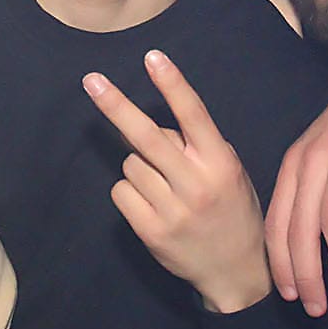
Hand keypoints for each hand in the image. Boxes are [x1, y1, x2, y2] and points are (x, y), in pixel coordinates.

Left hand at [85, 50, 271, 313]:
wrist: (236, 271)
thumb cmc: (231, 210)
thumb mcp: (229, 172)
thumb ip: (197, 147)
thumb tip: (151, 123)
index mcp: (220, 163)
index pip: (194, 115)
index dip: (172, 84)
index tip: (152, 57)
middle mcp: (196, 184)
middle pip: (147, 136)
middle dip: (116, 105)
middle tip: (91, 80)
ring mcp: (172, 210)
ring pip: (131, 163)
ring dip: (138, 166)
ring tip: (164, 187)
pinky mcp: (151, 231)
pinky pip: (121, 192)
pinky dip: (129, 192)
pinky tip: (151, 205)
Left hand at [264, 61, 327, 315]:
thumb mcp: (316, 155)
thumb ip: (308, 192)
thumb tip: (306, 243)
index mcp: (293, 167)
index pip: (277, 223)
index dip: (280, 263)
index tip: (289, 296)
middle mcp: (312, 165)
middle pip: (300, 230)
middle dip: (307, 274)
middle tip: (316, 308)